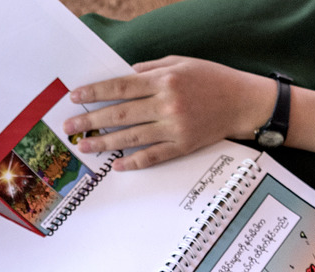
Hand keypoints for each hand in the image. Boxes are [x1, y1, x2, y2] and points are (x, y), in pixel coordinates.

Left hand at [65, 58, 276, 170]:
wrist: (244, 102)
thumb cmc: (212, 79)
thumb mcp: (181, 62)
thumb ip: (151, 68)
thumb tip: (124, 76)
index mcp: (164, 80)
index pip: (120, 87)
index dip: (95, 93)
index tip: (75, 97)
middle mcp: (167, 104)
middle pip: (120, 113)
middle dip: (91, 120)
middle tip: (70, 128)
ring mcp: (175, 127)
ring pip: (132, 137)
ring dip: (106, 143)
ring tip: (86, 146)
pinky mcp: (184, 145)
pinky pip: (154, 156)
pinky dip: (135, 162)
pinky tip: (117, 165)